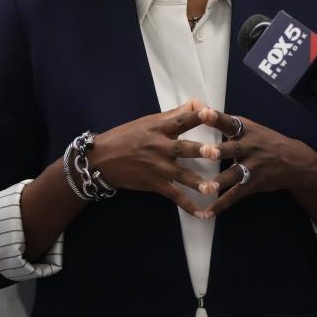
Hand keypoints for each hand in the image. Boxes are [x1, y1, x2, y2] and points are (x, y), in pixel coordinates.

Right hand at [86, 99, 216, 216]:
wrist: (101, 160)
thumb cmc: (126, 136)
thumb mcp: (148, 121)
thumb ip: (175, 114)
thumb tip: (199, 103)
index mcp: (158, 128)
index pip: (180, 120)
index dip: (195, 116)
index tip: (211, 112)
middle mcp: (159, 146)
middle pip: (182, 148)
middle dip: (199, 150)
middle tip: (215, 152)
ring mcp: (157, 167)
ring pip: (181, 175)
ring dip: (197, 182)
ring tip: (213, 188)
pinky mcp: (154, 184)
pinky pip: (174, 196)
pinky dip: (188, 206)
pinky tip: (202, 213)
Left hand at [194, 107, 316, 217]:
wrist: (295, 161)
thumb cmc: (263, 141)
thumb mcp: (249, 127)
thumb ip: (223, 121)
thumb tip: (196, 105)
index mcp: (245, 130)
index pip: (229, 121)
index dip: (217, 118)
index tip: (204, 113)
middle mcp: (249, 147)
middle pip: (233, 148)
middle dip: (221, 151)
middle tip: (208, 152)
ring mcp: (253, 166)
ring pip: (235, 174)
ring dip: (222, 181)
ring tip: (207, 188)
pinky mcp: (253, 184)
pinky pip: (235, 195)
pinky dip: (221, 204)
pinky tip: (207, 212)